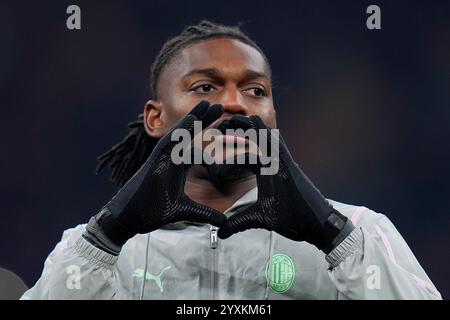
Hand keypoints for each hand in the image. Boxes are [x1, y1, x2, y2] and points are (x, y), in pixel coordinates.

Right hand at [85, 101, 226, 250]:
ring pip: (180, 133)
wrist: (129, 217)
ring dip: (194, 118)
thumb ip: (204, 213)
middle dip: (204, 121)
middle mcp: (170, 158)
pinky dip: (180, 130)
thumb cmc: (152, 212)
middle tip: (219, 107)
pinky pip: (169, 141)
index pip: (197, 148)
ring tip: (208, 104)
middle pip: (189, 135)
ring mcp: (161, 158)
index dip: (212, 140)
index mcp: (177, 166)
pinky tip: (192, 119)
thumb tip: (223, 222)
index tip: (228, 133)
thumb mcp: (184, 211)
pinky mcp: (154, 161)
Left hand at [217, 115, 354, 252]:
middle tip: (221, 123)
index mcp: (266, 171)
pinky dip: (263, 132)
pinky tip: (252, 122)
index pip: (247, 152)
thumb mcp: (259, 218)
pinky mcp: (289, 164)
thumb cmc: (292, 218)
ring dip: (247, 127)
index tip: (218, 138)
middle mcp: (274, 162)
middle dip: (238, 131)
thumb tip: (222, 232)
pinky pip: (275, 143)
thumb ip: (239, 222)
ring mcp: (282, 161)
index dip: (233, 145)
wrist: (316, 223)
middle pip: (254, 140)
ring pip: (263, 137)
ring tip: (231, 119)